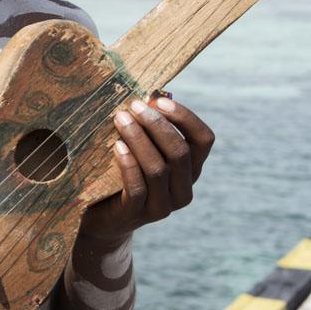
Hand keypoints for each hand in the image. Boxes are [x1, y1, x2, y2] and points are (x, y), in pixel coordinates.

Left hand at [79, 96, 214, 240]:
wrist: (106, 216)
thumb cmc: (125, 172)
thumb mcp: (143, 149)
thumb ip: (150, 128)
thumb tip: (146, 93)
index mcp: (191, 169)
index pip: (204, 140)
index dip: (185, 117)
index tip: (159, 99)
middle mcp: (184, 189)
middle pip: (180, 152)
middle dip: (156, 125)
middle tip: (133, 106)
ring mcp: (164, 206)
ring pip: (158, 169)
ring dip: (139, 139)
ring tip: (120, 119)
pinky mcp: (139, 215)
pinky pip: (137, 188)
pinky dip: (128, 164)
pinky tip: (116, 146)